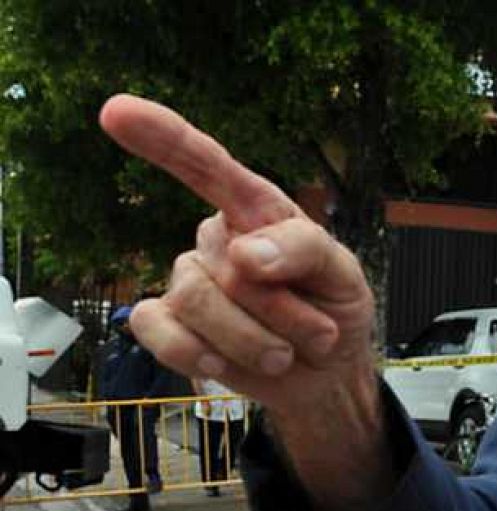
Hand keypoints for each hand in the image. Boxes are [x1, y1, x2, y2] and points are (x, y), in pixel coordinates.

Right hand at [98, 95, 374, 416]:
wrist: (326, 375)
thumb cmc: (333, 308)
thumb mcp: (342, 272)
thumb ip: (304, 248)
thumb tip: (241, 253)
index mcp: (255, 210)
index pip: (205, 165)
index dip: (163, 138)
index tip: (116, 111)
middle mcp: (215, 239)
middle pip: (226, 266)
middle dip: (283, 311)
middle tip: (316, 330)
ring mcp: (186, 279)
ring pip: (196, 301)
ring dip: (256, 341)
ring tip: (285, 352)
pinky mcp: (167, 324)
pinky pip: (158, 332)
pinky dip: (199, 356)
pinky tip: (223, 365)